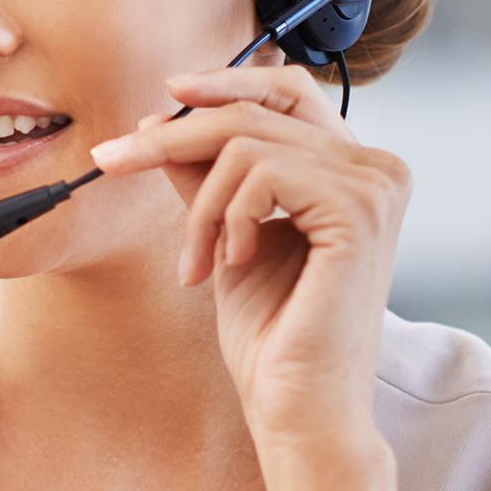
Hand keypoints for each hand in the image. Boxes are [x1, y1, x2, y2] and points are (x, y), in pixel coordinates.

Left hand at [89, 65, 410, 478]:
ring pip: (245, 142)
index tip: (163, 100)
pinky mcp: (360, 211)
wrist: (299, 408)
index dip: (224, 82)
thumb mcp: (227, 234)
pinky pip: (259, 174)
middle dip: (173, 135)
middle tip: (112, 160)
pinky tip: (233, 264)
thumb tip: (161, 120)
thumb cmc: (273, 336)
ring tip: (199, 262)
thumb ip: (208, 176)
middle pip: (256, 109)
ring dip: (199, 206)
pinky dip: (224, 218)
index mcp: (356, 170)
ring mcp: (375, 186)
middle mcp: (378, 168)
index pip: (288, 91)